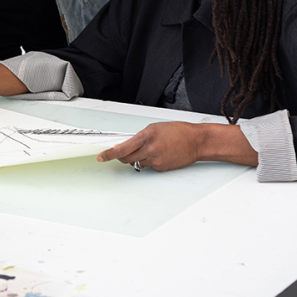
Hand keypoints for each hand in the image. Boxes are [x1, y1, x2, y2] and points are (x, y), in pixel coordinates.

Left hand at [97, 120, 258, 170]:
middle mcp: (149, 150)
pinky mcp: (161, 169)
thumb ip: (139, 137)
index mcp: (146, 136)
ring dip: (136, 157)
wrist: (196, 141)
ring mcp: (155, 161)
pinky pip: (148, 166)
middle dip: (121, 156)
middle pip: (126, 158)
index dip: (109, 154)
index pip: (122, 149)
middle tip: (123, 151)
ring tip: (150, 148)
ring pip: (136, 162)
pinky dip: (148, 161)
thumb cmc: (177, 131)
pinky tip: (159, 154)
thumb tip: (125, 145)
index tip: (101, 157)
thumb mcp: (155, 128)